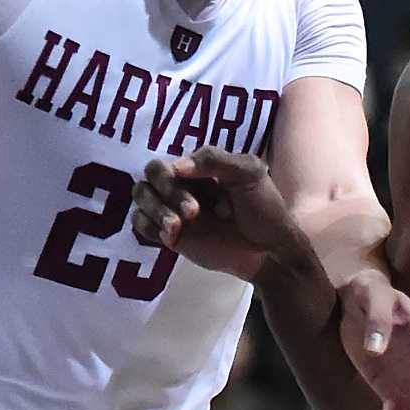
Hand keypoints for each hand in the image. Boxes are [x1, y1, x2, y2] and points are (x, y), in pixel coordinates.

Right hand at [131, 148, 299, 279]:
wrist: (269, 249)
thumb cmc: (263, 206)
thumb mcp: (248, 173)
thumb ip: (214, 160)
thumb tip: (176, 165)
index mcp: (196, 168)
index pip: (165, 164)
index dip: (174, 179)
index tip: (201, 196)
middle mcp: (181, 185)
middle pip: (149, 179)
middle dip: (167, 194)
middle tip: (193, 213)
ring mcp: (174, 210)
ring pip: (141, 200)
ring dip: (156, 211)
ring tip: (177, 228)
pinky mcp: (171, 235)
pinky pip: (141, 224)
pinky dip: (149, 227)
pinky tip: (171, 236)